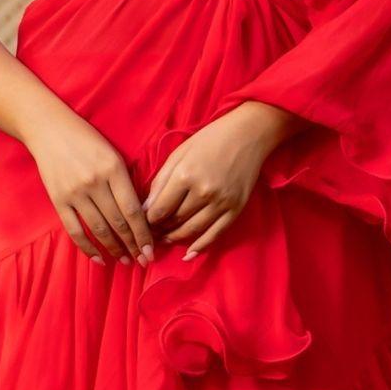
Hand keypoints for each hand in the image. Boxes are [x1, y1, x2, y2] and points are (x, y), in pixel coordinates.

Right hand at [25, 109, 154, 266]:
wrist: (49, 128)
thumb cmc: (86, 139)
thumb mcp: (113, 154)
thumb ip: (125, 182)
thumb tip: (141, 215)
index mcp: (114, 169)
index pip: (133, 210)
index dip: (144, 234)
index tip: (152, 250)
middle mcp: (95, 182)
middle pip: (119, 223)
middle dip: (133, 245)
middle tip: (143, 260)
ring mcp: (75, 193)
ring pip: (99, 229)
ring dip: (114, 249)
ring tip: (125, 260)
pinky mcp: (58, 200)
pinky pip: (75, 230)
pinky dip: (88, 248)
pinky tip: (99, 259)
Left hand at [142, 104, 284, 258]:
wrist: (248, 135)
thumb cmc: (209, 140)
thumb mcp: (179, 153)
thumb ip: (161, 181)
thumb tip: (146, 208)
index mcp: (185, 176)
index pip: (159, 210)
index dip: (148, 221)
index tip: (143, 223)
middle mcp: (203, 192)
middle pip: (175, 221)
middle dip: (160, 229)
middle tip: (152, 232)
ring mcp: (221, 203)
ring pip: (192, 230)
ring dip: (176, 238)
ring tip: (166, 238)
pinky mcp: (235, 209)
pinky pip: (215, 234)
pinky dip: (200, 247)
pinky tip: (188, 254)